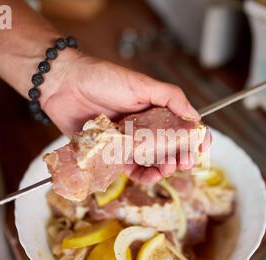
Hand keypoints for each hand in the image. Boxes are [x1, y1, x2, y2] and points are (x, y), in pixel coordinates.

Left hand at [40, 51, 210, 183]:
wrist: (63, 85)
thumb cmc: (101, 78)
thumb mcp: (141, 84)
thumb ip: (170, 97)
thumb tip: (196, 116)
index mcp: (156, 109)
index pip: (183, 126)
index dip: (195, 138)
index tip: (202, 148)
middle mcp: (146, 127)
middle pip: (171, 148)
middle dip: (182, 157)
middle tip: (185, 162)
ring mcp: (130, 142)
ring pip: (154, 161)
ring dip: (164, 168)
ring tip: (167, 168)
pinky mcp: (113, 154)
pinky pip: (132, 169)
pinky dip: (142, 175)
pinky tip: (149, 175)